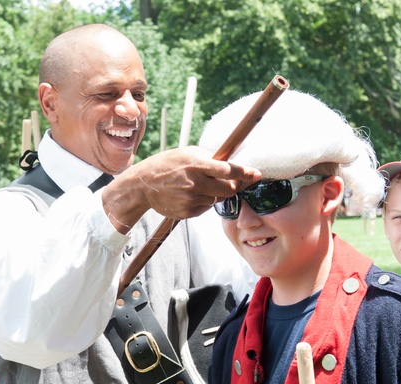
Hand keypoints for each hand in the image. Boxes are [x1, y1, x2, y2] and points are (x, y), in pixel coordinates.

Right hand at [103, 147, 260, 227]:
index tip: (257, 174)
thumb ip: (209, 159)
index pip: (228, 170)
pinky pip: (206, 208)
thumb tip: (232, 164)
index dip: (245, 173)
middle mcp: (195, 183)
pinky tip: (190, 194)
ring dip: (215, 193)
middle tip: (231, 182)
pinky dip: (204, 201)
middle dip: (234, 186)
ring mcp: (191, 199)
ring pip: (217, 199)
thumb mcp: (187, 153)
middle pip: (229, 190)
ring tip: (198, 185)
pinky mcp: (187, 212)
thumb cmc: (167, 164)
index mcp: (196, 164)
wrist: (143, 185)